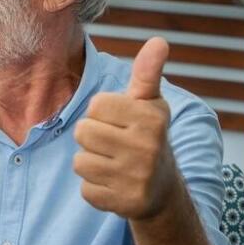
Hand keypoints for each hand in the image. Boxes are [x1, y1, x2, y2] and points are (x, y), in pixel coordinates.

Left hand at [73, 37, 182, 220]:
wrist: (163, 190)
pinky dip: (95, 188)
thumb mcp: (150, 104)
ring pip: (80, 162)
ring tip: (115, 164)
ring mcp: (136, 178)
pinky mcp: (124, 203)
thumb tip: (159, 41)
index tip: (121, 122)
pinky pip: (85, 189)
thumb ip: (147, 73)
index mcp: (151, 118)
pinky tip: (115, 185)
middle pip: (83, 132)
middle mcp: (146, 148)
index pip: (96, 105)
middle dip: (94, 137)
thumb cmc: (148, 136)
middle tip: (115, 145)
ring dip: (92, 163)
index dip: (103, 113)